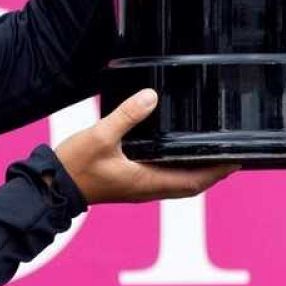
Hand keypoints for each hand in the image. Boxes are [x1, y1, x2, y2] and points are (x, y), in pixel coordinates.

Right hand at [54, 89, 239, 204]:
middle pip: (190, 184)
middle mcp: (146, 189)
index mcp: (146, 181)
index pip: (192, 181)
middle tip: (229, 153)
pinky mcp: (128, 183)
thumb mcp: (101, 136)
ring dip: (195, 170)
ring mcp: (137, 188)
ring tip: (209, 152)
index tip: (236, 159)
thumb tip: (151, 96)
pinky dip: (176, 168)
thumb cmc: (75, 165)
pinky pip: (161, 178)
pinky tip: (174, 152)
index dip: (216, 172)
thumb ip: (127, 115)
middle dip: (212, 171)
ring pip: (176, 182)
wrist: (49, 188)